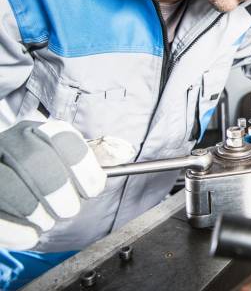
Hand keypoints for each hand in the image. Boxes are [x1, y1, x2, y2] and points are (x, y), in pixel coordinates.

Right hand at [0, 121, 106, 249]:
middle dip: (59, 189)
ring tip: (46, 221)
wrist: (10, 189)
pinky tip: (30, 236)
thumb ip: (95, 158)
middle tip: (69, 209)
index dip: (83, 165)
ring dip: (35, 210)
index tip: (94, 188)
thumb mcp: (68, 163)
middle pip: (36, 158)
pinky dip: (15, 230)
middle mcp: (11, 142)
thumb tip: (123, 152)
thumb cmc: (43, 178)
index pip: (63, 137)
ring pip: (10, 183)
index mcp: (38, 131)